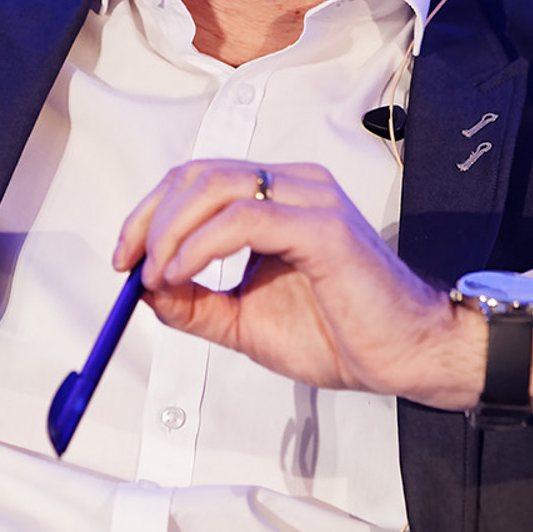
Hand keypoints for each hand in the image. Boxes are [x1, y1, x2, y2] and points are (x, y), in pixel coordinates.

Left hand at [112, 160, 486, 408]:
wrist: (406, 357)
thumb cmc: (343, 333)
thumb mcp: (246, 321)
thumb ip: (196, 303)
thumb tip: (144, 290)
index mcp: (280, 197)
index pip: (198, 179)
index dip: (151, 212)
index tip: (126, 257)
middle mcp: (295, 185)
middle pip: (199, 174)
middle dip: (151, 218)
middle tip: (131, 265)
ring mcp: (311, 199)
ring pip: (217, 186)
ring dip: (171, 231)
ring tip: (158, 275)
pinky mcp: (323, 227)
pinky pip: (245, 218)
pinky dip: (201, 245)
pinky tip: (184, 274)